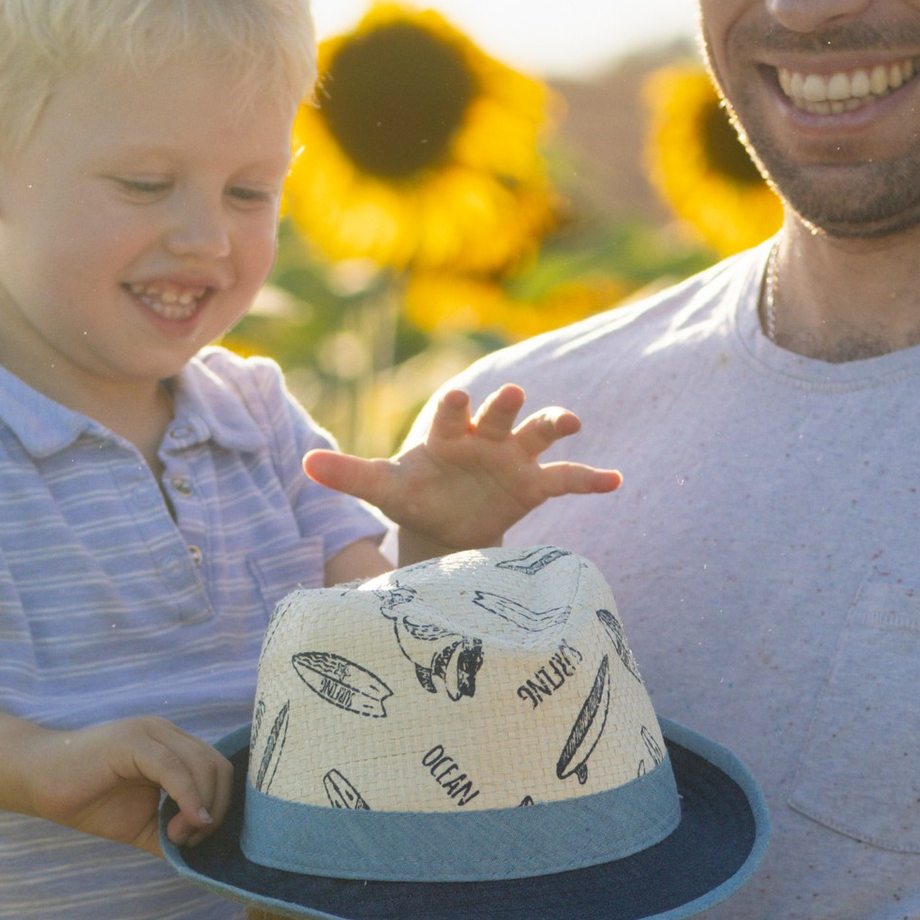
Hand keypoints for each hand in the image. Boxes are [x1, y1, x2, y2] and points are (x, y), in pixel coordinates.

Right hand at [16, 713, 235, 848]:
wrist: (35, 782)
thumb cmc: (86, 800)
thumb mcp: (142, 825)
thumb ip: (175, 835)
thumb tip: (206, 859)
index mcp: (172, 747)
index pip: (219, 771)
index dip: (220, 808)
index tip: (194, 839)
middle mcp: (166, 733)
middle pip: (219, 768)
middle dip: (216, 810)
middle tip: (188, 839)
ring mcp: (149, 733)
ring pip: (203, 767)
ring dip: (200, 809)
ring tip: (176, 835)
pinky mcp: (131, 741)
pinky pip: (174, 768)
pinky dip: (187, 799)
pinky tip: (178, 826)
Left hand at [301, 381, 619, 551]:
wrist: (445, 524)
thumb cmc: (413, 495)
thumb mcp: (382, 487)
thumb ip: (349, 473)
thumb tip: (303, 463)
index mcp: (445, 433)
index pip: (450, 413)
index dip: (454, 406)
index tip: (457, 398)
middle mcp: (484, 437)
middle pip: (499, 416)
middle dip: (505, 406)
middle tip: (510, 395)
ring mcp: (512, 459)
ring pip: (538, 434)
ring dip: (553, 424)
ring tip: (570, 423)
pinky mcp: (533, 484)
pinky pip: (566, 478)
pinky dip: (591, 478)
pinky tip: (616, 482)